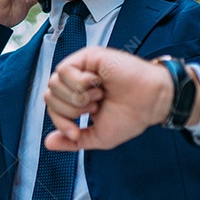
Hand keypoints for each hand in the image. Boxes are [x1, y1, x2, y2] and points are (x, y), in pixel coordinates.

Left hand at [43, 46, 198, 150]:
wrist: (151, 103)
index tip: (77, 131)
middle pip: (49, 95)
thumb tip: (48, 143)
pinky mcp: (87, 56)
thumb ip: (73, 140)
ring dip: (77, 97)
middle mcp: (76, 81)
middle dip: (71, 110)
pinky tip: (97, 84)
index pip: (52, 107)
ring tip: (98, 97)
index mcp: (77, 97)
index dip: (60, 122)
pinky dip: (80, 83)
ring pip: (54, 83)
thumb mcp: (98, 135)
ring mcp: (81, 67)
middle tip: (95, 108)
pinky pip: (64, 70)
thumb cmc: (130, 116)